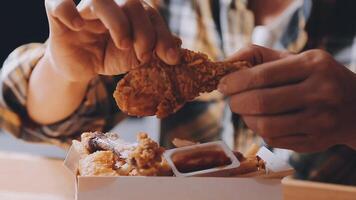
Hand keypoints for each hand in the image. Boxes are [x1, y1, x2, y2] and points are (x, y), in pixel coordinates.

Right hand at [44, 0, 179, 82]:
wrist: (81, 68)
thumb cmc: (108, 56)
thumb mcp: (135, 56)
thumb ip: (154, 48)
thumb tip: (180, 45)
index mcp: (128, 11)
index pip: (150, 13)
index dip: (162, 34)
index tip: (171, 58)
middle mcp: (108, 5)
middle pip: (130, 3)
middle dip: (143, 31)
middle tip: (144, 54)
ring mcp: (84, 9)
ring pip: (100, 1)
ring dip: (117, 22)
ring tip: (123, 45)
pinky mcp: (59, 17)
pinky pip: (58, 4)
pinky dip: (67, 10)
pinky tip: (78, 25)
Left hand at [218, 45, 355, 151]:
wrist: (355, 107)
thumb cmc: (315, 78)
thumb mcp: (295, 59)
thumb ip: (258, 56)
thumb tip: (225, 63)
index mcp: (313, 65)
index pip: (262, 76)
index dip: (235, 82)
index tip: (222, 85)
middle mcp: (320, 93)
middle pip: (260, 102)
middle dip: (236, 102)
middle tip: (233, 99)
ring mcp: (319, 121)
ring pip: (264, 125)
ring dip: (246, 118)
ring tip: (247, 110)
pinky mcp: (314, 142)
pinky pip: (273, 139)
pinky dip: (260, 130)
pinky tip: (264, 120)